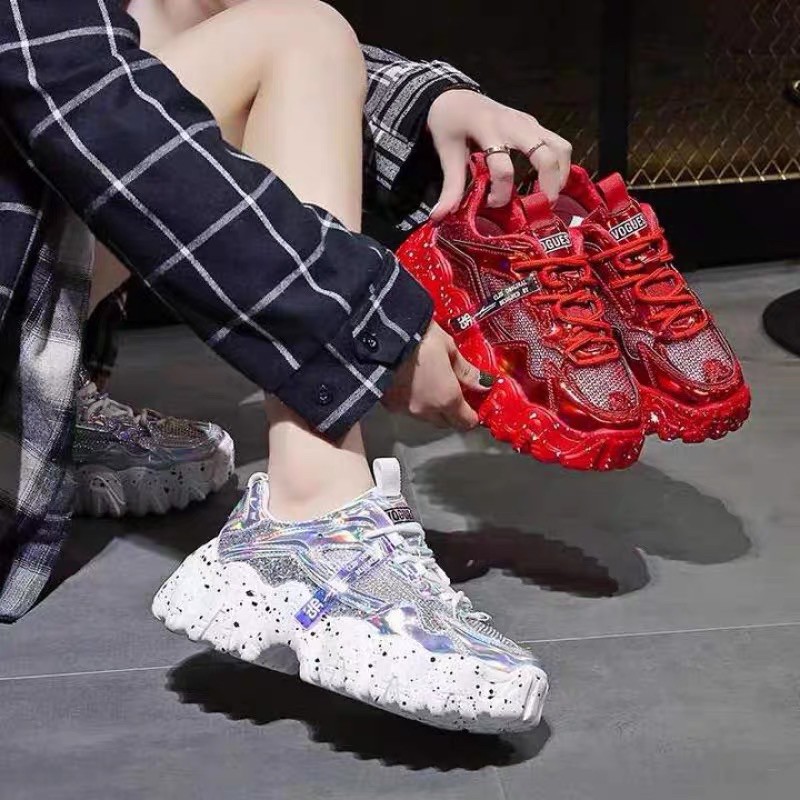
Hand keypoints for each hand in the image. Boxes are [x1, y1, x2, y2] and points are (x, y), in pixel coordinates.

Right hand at [382, 322, 490, 430]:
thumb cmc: (419, 338)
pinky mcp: (388, 404)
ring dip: (432, 407)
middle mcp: (426, 410)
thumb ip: (466, 371)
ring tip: (433, 384)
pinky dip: (414, 401)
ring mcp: (405, 409)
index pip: (466, 422)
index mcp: (447, 398)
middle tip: (457, 393)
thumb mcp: (449, 349)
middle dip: (454, 412)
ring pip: (426, 417)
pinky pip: (407, 409)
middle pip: (446, 422)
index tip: (476, 406)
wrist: (379, 336)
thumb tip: (483, 383)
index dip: (473, 416)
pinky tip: (413, 384)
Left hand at [426, 89, 572, 219]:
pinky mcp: (534, 125)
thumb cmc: (450, 123)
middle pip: (545, 155)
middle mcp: (514, 124)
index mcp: (488, 130)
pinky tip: (547, 182)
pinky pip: (558, 144)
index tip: (490, 204)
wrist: (455, 95)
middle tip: (541, 207)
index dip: (500, 193)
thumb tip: (439, 217)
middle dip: (548, 185)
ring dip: (561, 175)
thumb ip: (450, 187)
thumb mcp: (446, 153)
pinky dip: (560, 165)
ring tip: (547, 196)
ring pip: (561, 147)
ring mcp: (528, 123)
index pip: (503, 167)